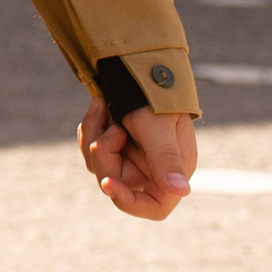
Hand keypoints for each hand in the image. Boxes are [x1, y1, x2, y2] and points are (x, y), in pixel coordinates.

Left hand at [79, 97, 194, 219]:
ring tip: (103, 108)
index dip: (129, 203)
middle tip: (111, 129)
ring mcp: (129, 157)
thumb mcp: (157, 125)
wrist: (135, 64)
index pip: (153, 207)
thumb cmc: (154, 95)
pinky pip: (89, 147)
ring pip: (98, 165)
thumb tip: (181, 191)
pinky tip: (99, 107)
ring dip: (94, 135)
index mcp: (171, 171)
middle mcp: (150, 169)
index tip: (108, 183)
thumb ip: (166, 157)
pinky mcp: (112, 144)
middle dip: (104, 155)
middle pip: (116, 184)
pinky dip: (90, 127)